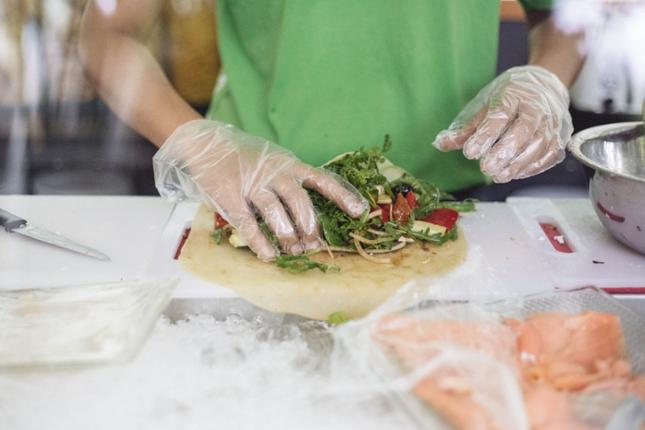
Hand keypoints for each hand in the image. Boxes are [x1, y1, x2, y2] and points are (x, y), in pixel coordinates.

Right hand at [153, 120, 366, 260]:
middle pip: (299, 201)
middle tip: (312, 245)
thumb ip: (292, 180)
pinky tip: (268, 255)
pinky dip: (260, 242)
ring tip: (292, 250)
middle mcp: (274, 171)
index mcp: (289, 164)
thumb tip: (311, 220)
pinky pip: (248, 223)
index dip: (342, 195)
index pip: (321, 179)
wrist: (206, 142)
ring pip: (276, 213)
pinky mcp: (230, 196)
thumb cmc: (246, 158)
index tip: (359, 211)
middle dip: (309, 226)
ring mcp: (251, 183)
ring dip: (287, 235)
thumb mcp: (275, 160)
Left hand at [433, 66, 572, 182]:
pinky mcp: (560, 136)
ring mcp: (551, 122)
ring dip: (517, 164)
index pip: (500, 115)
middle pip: (523, 131)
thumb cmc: (510, 96)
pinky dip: (532, 167)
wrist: (546, 83)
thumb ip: (465, 127)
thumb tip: (441, 144)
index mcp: (513, 94)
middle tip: (486, 169)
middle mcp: (536, 107)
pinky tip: (514, 173)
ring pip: (539, 145)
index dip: (485, 135)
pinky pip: (550, 154)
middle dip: (504, 152)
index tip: (470, 152)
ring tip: (498, 175)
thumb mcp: (484, 104)